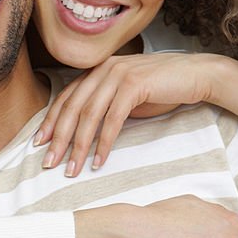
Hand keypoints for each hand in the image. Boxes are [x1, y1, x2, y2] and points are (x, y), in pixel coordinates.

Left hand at [35, 53, 237, 176]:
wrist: (197, 75)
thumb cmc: (163, 89)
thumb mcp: (127, 96)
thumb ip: (105, 106)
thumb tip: (83, 130)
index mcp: (99, 70)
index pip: (67, 97)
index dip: (51, 121)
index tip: (39, 143)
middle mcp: (104, 69)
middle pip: (73, 107)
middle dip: (59, 138)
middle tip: (48, 163)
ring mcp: (118, 74)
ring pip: (89, 115)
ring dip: (79, 146)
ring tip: (72, 169)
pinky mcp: (134, 84)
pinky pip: (113, 119)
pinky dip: (103, 143)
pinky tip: (98, 161)